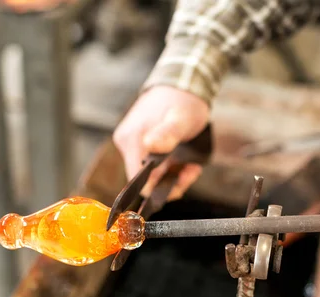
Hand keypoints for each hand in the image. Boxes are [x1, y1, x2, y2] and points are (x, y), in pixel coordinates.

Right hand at [113, 86, 209, 200]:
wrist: (183, 85)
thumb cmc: (183, 101)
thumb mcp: (180, 118)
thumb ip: (167, 134)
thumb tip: (150, 146)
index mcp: (132, 140)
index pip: (136, 180)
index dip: (159, 187)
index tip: (182, 178)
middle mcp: (128, 144)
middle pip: (145, 180)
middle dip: (171, 182)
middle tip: (191, 171)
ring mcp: (134, 145)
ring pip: (152, 176)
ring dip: (174, 176)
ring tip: (191, 167)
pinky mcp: (143, 146)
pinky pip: (155, 167)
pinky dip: (172, 170)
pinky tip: (186, 163)